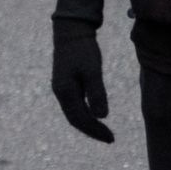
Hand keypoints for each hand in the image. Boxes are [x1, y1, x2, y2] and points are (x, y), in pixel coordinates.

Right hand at [51, 19, 114, 142]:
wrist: (71, 31)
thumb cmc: (83, 50)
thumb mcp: (93, 71)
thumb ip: (96, 93)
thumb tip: (102, 117)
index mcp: (65, 91)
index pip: (80, 119)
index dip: (95, 131)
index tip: (111, 138)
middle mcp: (60, 92)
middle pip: (75, 119)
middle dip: (92, 130)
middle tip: (110, 138)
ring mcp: (61, 87)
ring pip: (74, 113)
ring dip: (88, 124)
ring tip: (105, 131)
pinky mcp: (65, 83)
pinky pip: (74, 105)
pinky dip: (85, 114)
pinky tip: (95, 115)